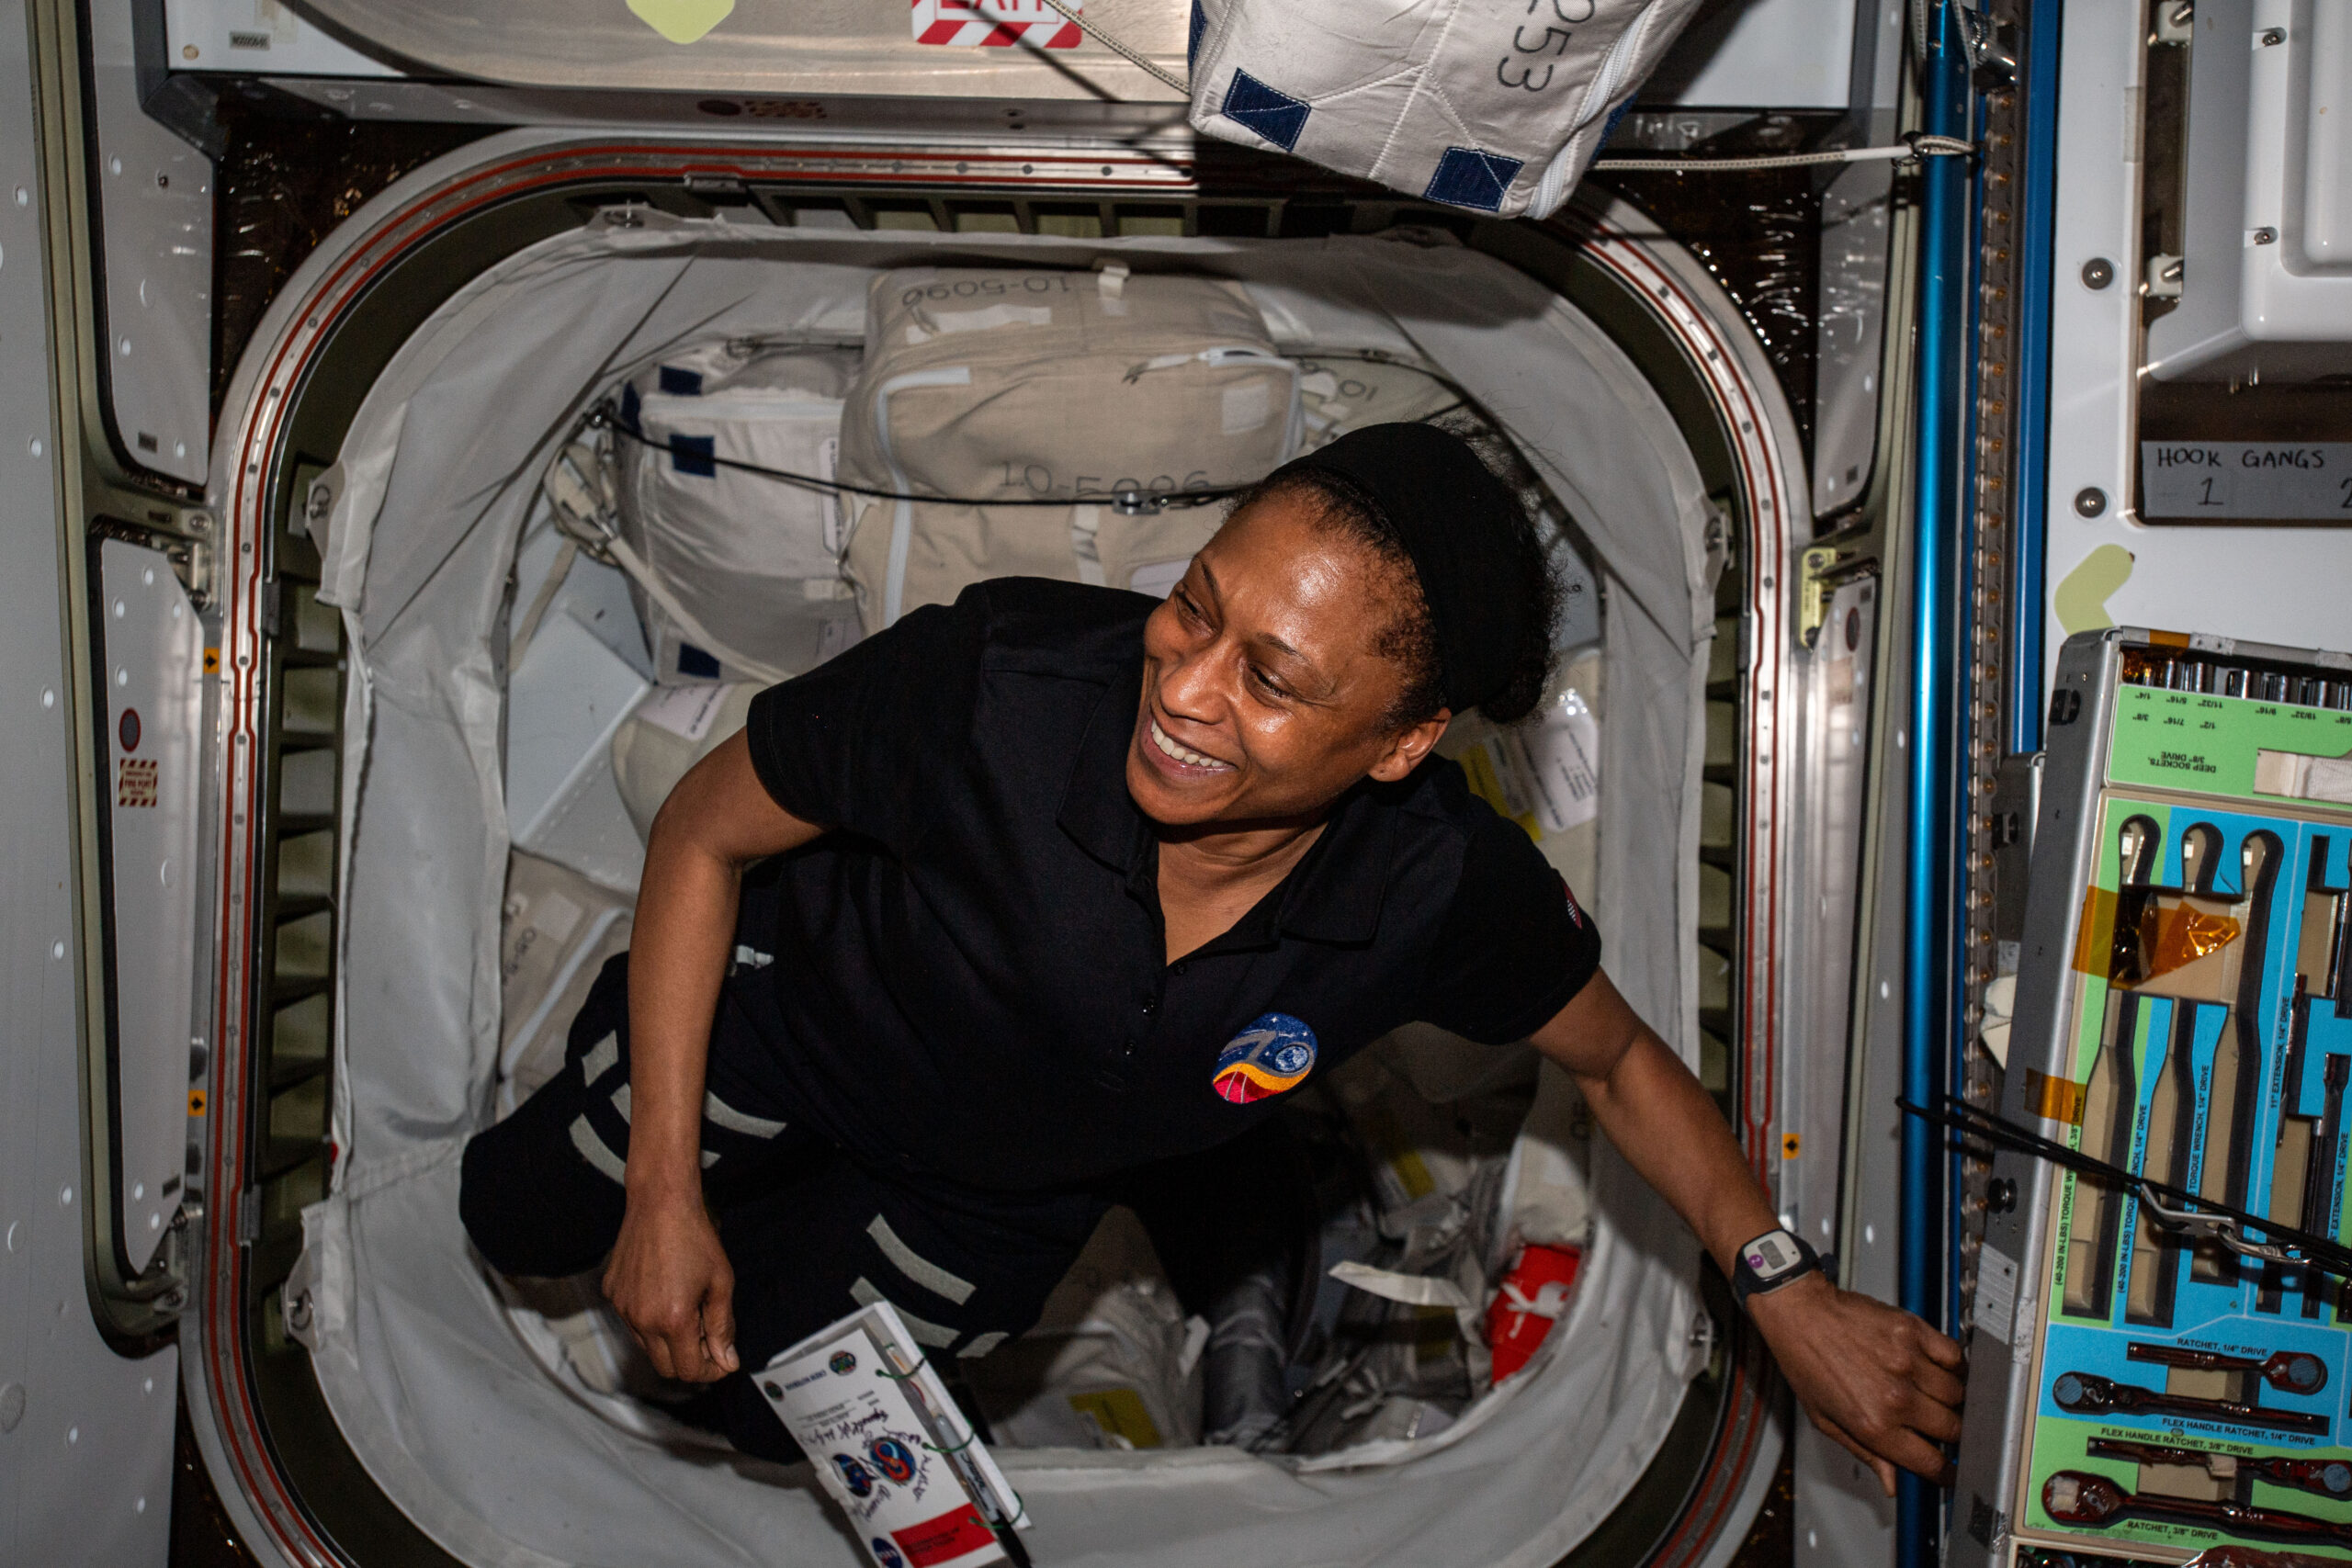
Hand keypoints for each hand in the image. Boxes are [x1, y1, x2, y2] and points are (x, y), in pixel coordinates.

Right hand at [602, 1186, 739, 1381]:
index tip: (722, 1360)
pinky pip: (632, 1322)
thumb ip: (722, 1327)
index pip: (689, 1370)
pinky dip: (650, 1320)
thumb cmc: (695, 1237)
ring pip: (647, 1346)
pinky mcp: (612, 1293)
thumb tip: (727, 1361)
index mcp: (673, 1320)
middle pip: (666, 1367)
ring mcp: (623, 1307)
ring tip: (689, 1311)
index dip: (710, 1370)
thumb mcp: (721, 1283)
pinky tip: (666, 1294)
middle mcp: (642, 1319)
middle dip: (690, 1361)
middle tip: (709, 1340)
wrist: (660, 1202)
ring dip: (669, 1342)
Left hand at [1747, 1273, 1964, 1495]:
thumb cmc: (1806, 1362)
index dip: (1945, 1472)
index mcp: (1874, 1425)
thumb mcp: (1826, 1420)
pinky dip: (1953, 1364)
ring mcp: (1908, 1363)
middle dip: (1951, 1434)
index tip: (1947, 1469)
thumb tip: (1893, 1484)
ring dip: (1951, 1399)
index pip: (1931, 1463)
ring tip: (1931, 1393)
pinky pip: (1954, 1355)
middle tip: (1938, 1426)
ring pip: (1958, 1393)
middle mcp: (1896, 1397)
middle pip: (1953, 1429)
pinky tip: (1936, 1367)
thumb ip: (1866, 1453)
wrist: (1799, 1313)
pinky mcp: (1914, 1332)